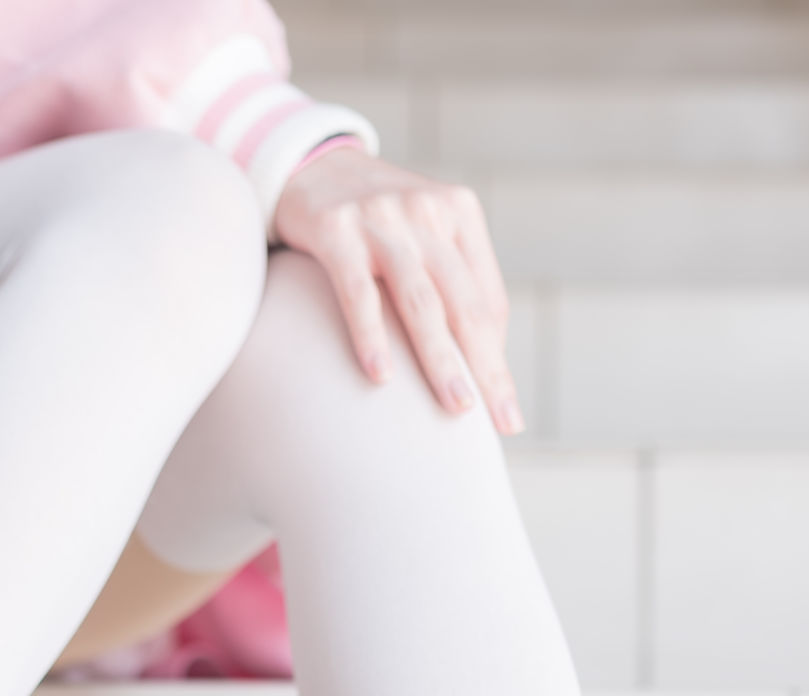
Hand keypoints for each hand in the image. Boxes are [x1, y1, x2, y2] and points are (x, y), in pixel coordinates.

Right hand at [271, 144, 521, 434]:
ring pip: (421, 301)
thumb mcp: (421, 229)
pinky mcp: (334, 230)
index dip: (496, 355)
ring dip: (441, 359)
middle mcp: (427, 212)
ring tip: (457, 407)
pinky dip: (371, 336)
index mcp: (459, 213)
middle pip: (465, 305)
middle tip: (502, 419)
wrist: (305, 163)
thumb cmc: (372, 217)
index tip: (503, 406)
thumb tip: (483, 355)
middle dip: (487, 368)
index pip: (487, 298)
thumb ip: (450, 275)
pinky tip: (381, 377)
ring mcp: (381, 219)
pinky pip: (357, 293)